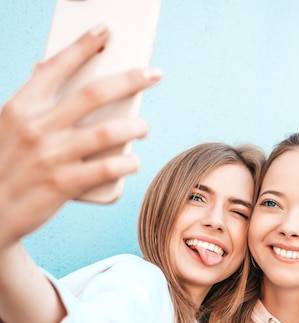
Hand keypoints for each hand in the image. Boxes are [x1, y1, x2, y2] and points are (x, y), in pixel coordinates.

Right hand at [0, 24, 161, 249]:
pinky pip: (107, 168)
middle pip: (94, 93)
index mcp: (20, 108)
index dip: (82, 46)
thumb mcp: (9, 128)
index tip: (106, 31)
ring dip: (135, 126)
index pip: (56, 67)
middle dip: (130, 79)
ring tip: (144, 126)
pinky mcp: (62, 184)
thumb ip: (33, 103)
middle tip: (154, 74)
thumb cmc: (7, 166)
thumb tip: (47, 67)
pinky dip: (127, 163)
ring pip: (107, 132)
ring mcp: (50, 156)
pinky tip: (133, 161)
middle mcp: (36, 128)